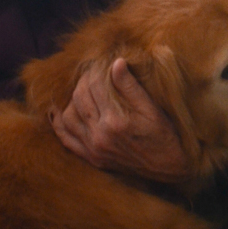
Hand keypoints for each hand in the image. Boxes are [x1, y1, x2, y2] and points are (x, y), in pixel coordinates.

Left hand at [50, 57, 192, 183]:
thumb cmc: (163, 134)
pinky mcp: (91, 158)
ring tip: (84, 90)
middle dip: (84, 80)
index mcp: (115, 120)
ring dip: (72, 99)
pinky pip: (66, 139)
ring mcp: (93, 149)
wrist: (168, 167)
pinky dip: (59, 124)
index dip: (97, 69)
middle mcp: (100, 135)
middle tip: (94, 72)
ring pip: (68, 116)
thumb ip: (130, 86)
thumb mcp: (151, 108)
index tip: (102, 61)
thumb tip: (116, 62)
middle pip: (79, 98)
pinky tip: (59, 112)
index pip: (96, 85)